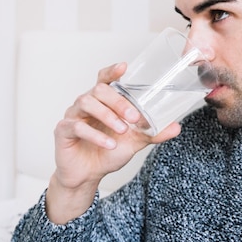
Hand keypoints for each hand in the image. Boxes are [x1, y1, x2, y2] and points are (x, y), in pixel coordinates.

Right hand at [46, 62, 180, 222]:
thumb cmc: (108, 151)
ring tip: (122, 130)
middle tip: (134, 117)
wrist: (89, 175)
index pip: (104, 78)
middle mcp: (86, 103)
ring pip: (86, 103)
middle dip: (118, 101)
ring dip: (107, 116)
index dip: (112, 70)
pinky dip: (95, 135)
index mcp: (102, 101)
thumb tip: (177, 127)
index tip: (123, 67)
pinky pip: (77, 126)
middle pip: (99, 89)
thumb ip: (153, 132)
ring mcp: (73, 115)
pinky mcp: (63, 130)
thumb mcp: (134, 141)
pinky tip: (109, 144)